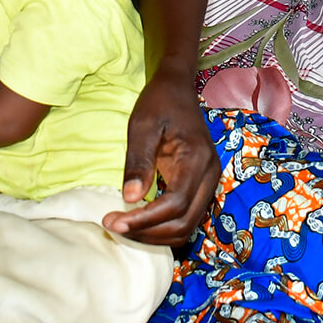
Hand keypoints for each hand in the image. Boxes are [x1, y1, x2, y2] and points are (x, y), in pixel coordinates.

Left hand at [101, 72, 218, 244]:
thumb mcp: (142, 126)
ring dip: (155, 234)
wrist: (178, 88)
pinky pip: (186, 217)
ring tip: (123, 225)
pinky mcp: (201, 185)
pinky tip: (138, 219)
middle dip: (148, 233)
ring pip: (187, 225)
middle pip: (184, 222)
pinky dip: (163, 226)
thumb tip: (130, 199)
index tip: (112, 220)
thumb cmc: (159, 102)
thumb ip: (138, 162)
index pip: (175, 204)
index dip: (144, 220)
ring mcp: (209, 181)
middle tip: (113, 225)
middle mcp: (209, 174)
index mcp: (197, 158)